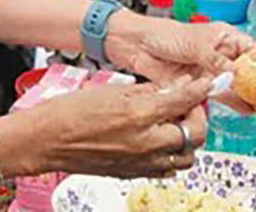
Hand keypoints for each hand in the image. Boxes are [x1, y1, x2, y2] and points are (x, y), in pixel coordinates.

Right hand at [30, 76, 209, 178]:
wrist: (47, 140)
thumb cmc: (71, 112)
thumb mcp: (112, 90)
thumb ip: (147, 91)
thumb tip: (171, 89)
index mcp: (140, 115)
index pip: (184, 100)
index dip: (200, 88)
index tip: (208, 82)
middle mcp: (147, 143)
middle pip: (195, 134)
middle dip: (197, 116)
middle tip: (189, 104)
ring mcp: (143, 162)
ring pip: (186, 156)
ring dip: (187, 139)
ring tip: (174, 123)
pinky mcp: (135, 174)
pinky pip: (168, 168)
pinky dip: (172, 155)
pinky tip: (159, 140)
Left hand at [105, 15, 255, 113]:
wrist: (137, 47)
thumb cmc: (164, 35)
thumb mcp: (194, 44)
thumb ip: (215, 60)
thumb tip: (235, 73)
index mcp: (223, 38)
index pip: (252, 49)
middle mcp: (220, 55)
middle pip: (247, 71)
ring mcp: (210, 72)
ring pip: (235, 86)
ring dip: (249, 97)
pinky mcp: (198, 86)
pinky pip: (219, 96)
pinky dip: (233, 103)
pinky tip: (246, 110)